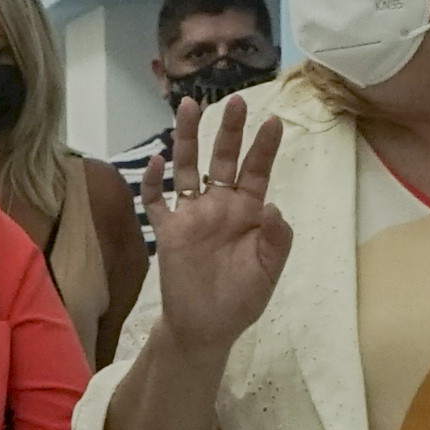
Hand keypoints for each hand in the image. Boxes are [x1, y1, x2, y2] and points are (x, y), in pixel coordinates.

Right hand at [156, 98, 294, 346]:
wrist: (206, 328)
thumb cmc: (241, 299)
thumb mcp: (269, 271)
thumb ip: (276, 239)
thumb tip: (272, 205)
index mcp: (247, 212)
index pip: (257, 171)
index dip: (264, 147)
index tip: (273, 121)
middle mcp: (219, 205)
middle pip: (222, 159)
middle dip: (228, 130)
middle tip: (236, 101)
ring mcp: (191, 216)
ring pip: (187, 169)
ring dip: (187, 139)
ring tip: (189, 107)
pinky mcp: (167, 231)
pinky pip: (156, 202)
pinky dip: (153, 181)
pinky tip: (156, 161)